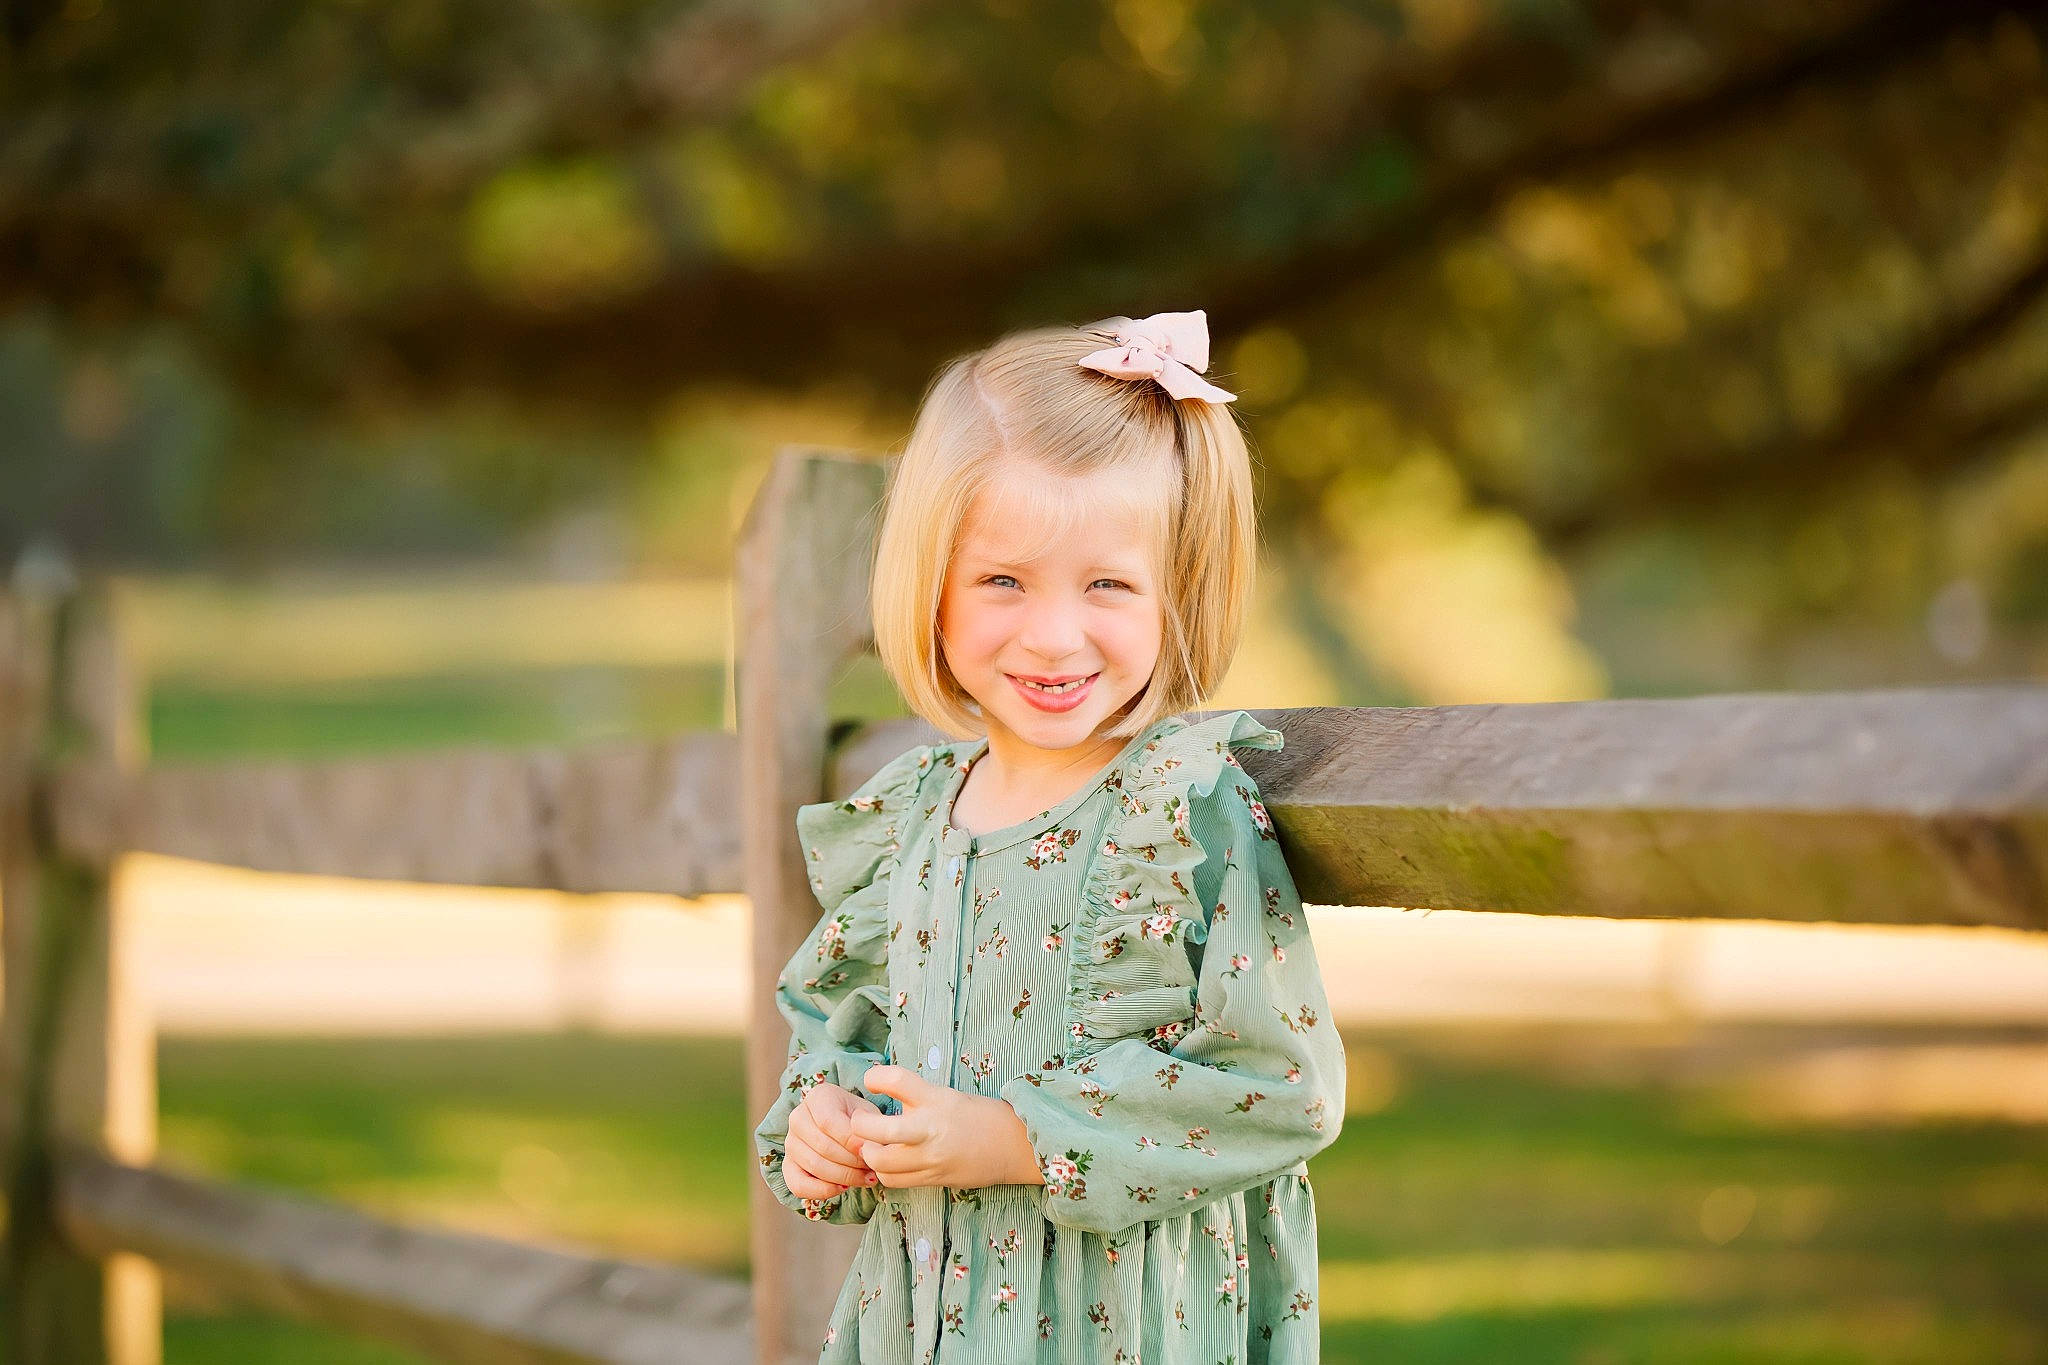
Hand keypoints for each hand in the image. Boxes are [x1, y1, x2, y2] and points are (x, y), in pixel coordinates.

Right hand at [783, 1081, 882, 1199]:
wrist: (846, 1125)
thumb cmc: (859, 1119)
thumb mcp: (869, 1116)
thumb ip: (868, 1129)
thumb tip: (865, 1151)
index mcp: (818, 1096)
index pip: (828, 1122)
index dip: (851, 1142)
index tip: (870, 1152)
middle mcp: (798, 1117)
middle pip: (823, 1147)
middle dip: (852, 1163)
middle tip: (873, 1169)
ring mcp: (790, 1142)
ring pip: (814, 1166)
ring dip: (844, 1177)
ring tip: (865, 1178)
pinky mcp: (788, 1165)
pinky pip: (798, 1185)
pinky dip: (822, 1191)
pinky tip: (843, 1188)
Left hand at [850, 1065, 1045, 1190]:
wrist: (1010, 1146)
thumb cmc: (974, 1115)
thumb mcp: (945, 1094)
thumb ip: (912, 1093)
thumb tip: (876, 1085)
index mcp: (936, 1099)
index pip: (897, 1080)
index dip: (875, 1078)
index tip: (870, 1081)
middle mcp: (930, 1129)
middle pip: (880, 1131)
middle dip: (860, 1127)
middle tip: (859, 1121)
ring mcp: (930, 1158)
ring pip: (881, 1161)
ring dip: (868, 1152)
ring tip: (871, 1144)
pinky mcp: (932, 1179)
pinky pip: (893, 1180)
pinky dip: (883, 1171)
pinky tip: (887, 1161)